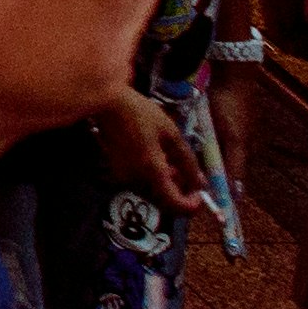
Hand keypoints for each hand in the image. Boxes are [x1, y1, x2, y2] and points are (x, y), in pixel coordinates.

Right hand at [93, 91, 198, 206]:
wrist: (106, 103)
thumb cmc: (141, 114)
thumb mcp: (171, 134)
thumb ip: (189, 162)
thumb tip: (201, 184)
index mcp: (153, 172)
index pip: (176, 205)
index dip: (192, 204)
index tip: (199, 192)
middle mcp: (137, 181)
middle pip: (164, 202)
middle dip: (180, 192)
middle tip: (186, 172)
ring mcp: (125, 178)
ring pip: (153, 194)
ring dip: (167, 184)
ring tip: (171, 160)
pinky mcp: (118, 172)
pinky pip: (142, 185)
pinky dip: (154, 179)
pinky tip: (156, 158)